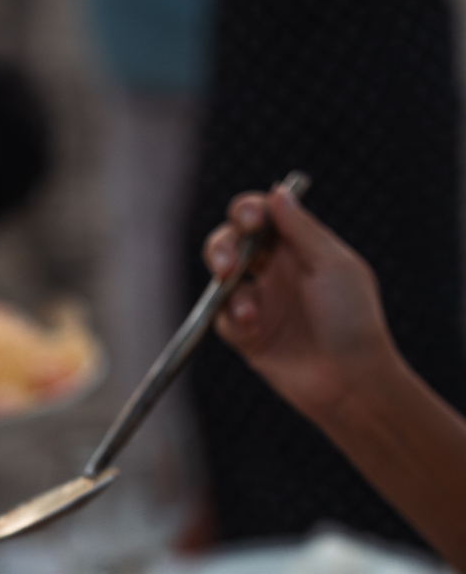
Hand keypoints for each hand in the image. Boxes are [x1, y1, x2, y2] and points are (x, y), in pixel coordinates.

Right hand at [205, 188, 403, 427]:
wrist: (349, 379)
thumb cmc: (352, 319)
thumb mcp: (332, 265)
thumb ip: (301, 229)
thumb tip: (276, 193)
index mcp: (300, 248)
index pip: (263, 217)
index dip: (248, 211)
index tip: (248, 219)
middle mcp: (276, 272)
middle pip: (232, 242)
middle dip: (222, 247)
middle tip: (228, 265)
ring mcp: (261, 303)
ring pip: (221, 279)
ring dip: (226, 286)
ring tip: (248, 310)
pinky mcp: (247, 335)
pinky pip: (222, 317)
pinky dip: (233, 318)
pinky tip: (253, 328)